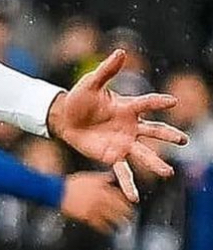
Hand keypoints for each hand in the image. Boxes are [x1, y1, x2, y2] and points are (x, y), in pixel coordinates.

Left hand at [46, 49, 184, 202]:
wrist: (65, 118)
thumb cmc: (79, 99)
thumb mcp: (90, 83)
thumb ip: (106, 71)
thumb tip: (120, 51)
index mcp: (128, 107)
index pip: (147, 103)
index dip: (159, 102)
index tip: (174, 101)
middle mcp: (130, 126)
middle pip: (154, 131)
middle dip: (168, 136)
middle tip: (183, 140)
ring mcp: (123, 143)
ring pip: (143, 154)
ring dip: (155, 164)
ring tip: (168, 174)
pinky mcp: (111, 156)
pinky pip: (122, 172)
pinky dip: (128, 184)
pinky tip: (134, 197)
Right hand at [59, 172, 132, 233]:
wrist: (58, 192)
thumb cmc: (72, 184)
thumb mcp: (90, 177)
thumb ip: (103, 178)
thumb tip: (112, 177)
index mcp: (102, 189)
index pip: (120, 196)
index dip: (127, 202)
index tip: (131, 205)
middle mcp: (100, 199)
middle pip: (118, 208)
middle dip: (127, 214)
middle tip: (131, 217)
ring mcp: (93, 209)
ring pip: (110, 217)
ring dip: (119, 222)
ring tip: (123, 226)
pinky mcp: (86, 216)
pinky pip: (98, 224)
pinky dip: (105, 228)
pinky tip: (109, 230)